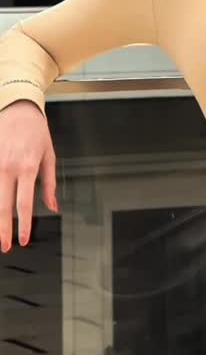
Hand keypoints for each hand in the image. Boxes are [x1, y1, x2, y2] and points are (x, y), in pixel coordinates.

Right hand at [0, 100, 57, 251]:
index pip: (24, 203)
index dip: (23, 225)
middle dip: (3, 229)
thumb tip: (53, 206)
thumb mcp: (49, 156)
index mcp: (27, 168)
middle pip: (3, 205)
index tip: (23, 240)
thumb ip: (49, 184)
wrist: (18, 108)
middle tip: (5, 246)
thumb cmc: (36, 131)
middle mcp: (8, 167)